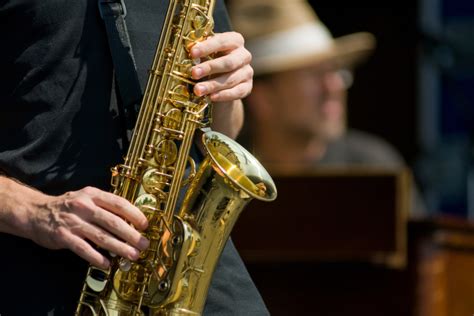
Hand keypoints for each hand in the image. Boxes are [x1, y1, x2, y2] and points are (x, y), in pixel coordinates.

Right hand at [28, 186, 148, 268]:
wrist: (35, 212)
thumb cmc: (68, 207)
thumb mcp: (87, 199)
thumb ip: (105, 207)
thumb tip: (131, 221)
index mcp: (93, 195)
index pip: (118, 203)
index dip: (134, 214)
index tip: (145, 225)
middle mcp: (84, 206)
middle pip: (113, 221)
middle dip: (131, 235)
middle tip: (144, 244)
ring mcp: (73, 222)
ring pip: (101, 236)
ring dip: (119, 247)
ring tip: (132, 255)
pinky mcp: (63, 236)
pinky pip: (83, 249)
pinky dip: (96, 257)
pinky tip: (107, 264)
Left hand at [190, 31, 252, 101]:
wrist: (221, 81)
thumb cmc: (211, 61)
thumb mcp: (206, 54)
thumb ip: (200, 53)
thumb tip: (186, 56)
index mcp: (234, 41)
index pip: (222, 41)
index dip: (207, 47)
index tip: (192, 53)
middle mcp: (244, 55)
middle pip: (229, 62)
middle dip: (210, 68)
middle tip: (194, 73)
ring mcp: (247, 72)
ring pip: (231, 79)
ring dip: (212, 85)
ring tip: (198, 90)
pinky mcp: (247, 87)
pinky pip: (237, 92)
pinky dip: (223, 95)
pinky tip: (211, 97)